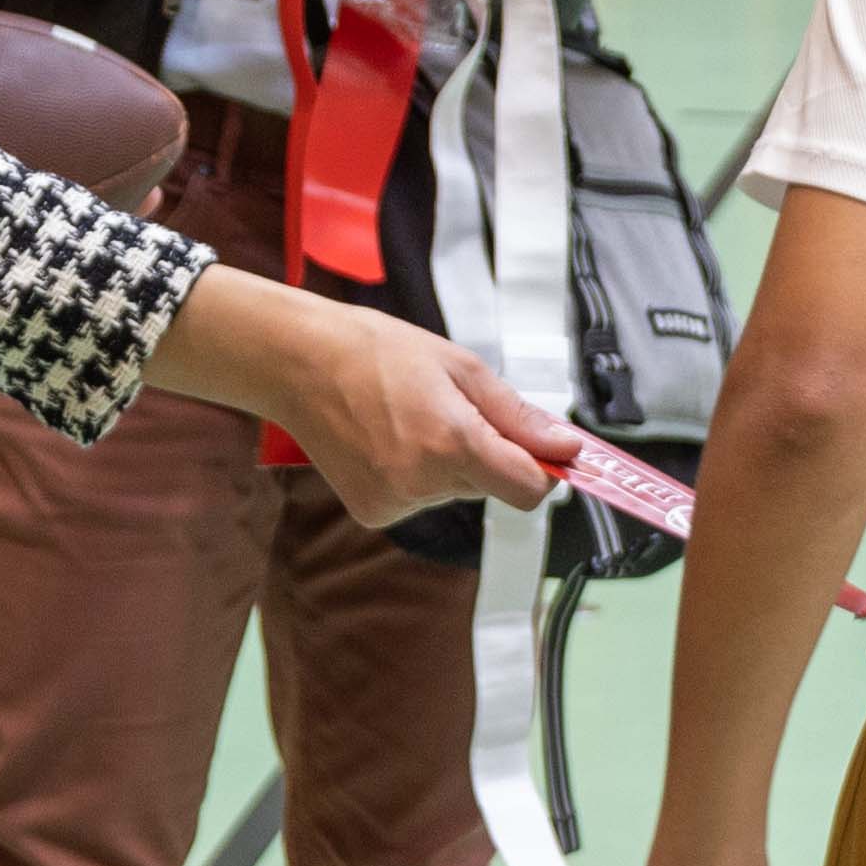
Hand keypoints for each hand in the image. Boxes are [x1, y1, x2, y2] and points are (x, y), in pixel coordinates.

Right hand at [289, 301, 576, 529]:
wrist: (299, 363)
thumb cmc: (374, 352)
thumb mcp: (460, 367)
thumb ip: (517, 416)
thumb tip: (565, 446)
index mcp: (452, 441)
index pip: (528, 490)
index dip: (543, 470)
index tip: (544, 452)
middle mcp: (423, 481)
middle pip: (490, 486)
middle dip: (485, 453)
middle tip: (450, 408)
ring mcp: (394, 502)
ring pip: (454, 492)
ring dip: (447, 463)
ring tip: (409, 418)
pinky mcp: (372, 513)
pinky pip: (419, 500)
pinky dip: (415, 476)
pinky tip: (387, 440)